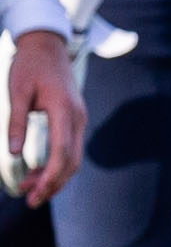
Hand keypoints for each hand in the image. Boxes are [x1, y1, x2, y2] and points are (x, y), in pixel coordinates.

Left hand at [0, 30, 82, 205]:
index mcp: (64, 110)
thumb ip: (16, 122)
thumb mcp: (16, 92)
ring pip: (73, 156)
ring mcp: (79, 118)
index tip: (34, 193)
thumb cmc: (29, 66)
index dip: (50, 176)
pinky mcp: (75, 118)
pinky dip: (57, 164)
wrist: (47, 45)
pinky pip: (70, 147)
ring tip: (29, 190)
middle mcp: (78, 117)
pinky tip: (38, 173)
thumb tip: (16, 153)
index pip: (62, 151)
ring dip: (55, 176)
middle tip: (30, 201)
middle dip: (53, 184)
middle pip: (72, 160)